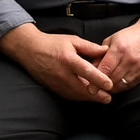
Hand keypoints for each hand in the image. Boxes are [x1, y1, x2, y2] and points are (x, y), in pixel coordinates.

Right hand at [0, 23, 114, 102]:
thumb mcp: (72, 40)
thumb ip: (90, 47)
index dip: (99, 79)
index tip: (110, 85)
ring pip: (76, 95)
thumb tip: (106, 50)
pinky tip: (87, 97)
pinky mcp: (53, 88)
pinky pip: (69, 95)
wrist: (30, 50)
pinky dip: (79, 97)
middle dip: (97, 96)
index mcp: (68, 59)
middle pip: (82, 88)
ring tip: (101, 99)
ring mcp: (57, 83)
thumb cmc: (52, 43)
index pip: (87, 72)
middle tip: (108, 98)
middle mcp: (62, 73)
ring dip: (89, 99)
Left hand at [97, 9, 139, 92]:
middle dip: (102, 86)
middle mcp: (130, 59)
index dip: (96, 80)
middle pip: (112, 79)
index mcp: (120, 49)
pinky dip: (121, 87)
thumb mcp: (112, 40)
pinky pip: (129, 86)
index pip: (106, 68)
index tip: (90, 88)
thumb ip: (100, 54)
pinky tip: (115, 85)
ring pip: (121, 85)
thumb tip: (90, 69)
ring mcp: (138, 68)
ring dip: (111, 88)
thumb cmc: (130, 36)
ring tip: (104, 87)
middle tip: (94, 89)